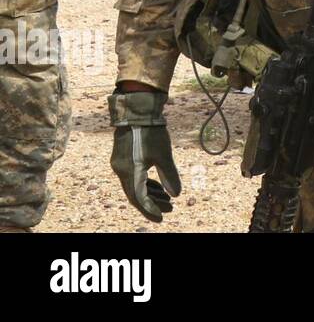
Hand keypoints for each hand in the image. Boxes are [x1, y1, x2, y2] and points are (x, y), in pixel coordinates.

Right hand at [107, 90, 181, 223]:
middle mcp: (121, 171)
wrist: (137, 112)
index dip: (150, 210)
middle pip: (136, 194)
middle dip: (153, 203)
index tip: (162, 218)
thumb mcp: (164, 155)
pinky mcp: (124, 159)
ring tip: (168, 199)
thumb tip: (176, 195)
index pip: (139, 198)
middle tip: (170, 209)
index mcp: (129, 172)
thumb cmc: (151, 133)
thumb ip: (169, 175)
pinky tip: (158, 186)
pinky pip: (134, 177)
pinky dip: (146, 183)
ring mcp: (121, 165)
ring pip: (135, 186)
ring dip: (151, 193)